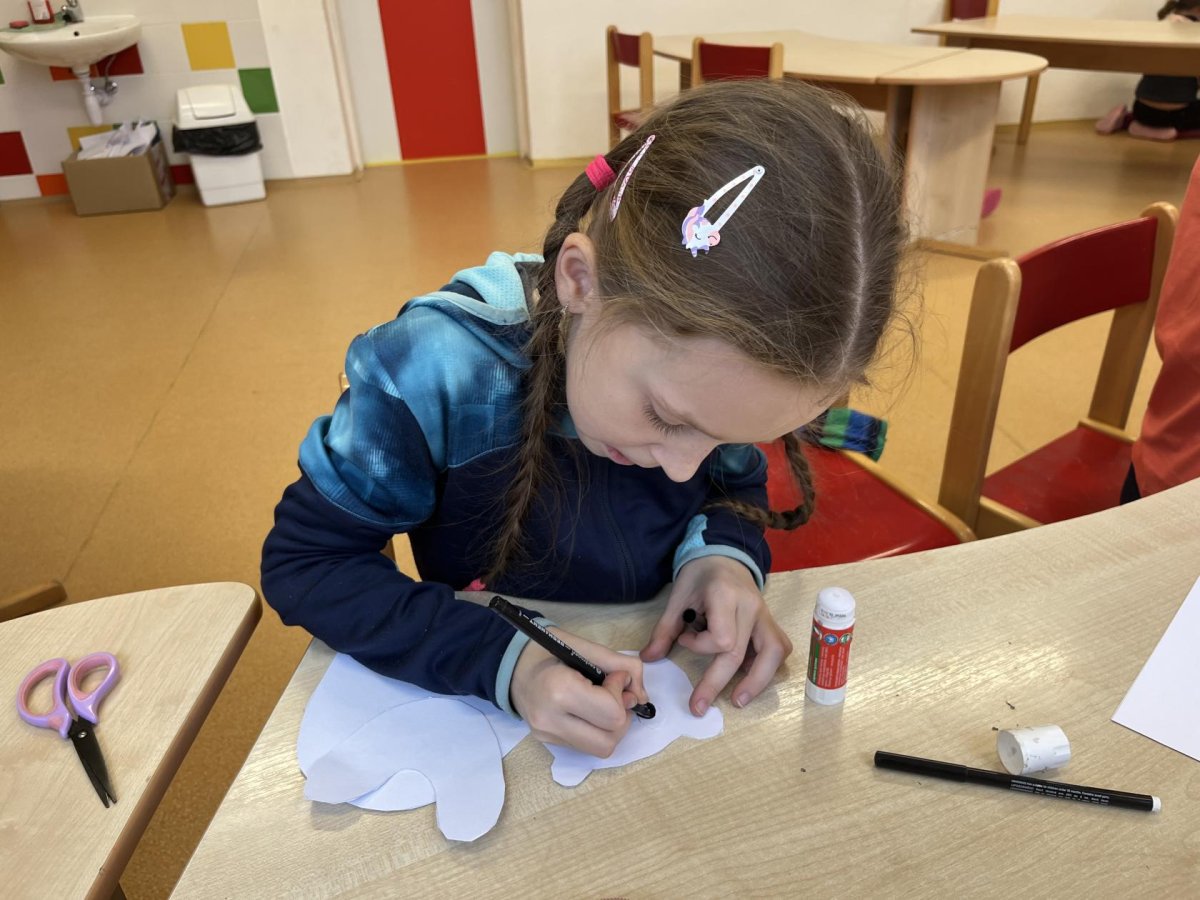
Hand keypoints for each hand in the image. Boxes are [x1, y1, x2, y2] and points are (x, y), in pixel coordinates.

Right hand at [510, 627, 647, 756]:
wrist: (509, 664)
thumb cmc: (547, 649)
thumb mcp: (584, 646)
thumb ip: (620, 665)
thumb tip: (642, 696)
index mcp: (559, 691)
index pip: (611, 713)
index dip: (622, 693)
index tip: (615, 676)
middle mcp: (550, 720)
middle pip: (609, 740)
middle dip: (621, 717)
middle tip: (614, 694)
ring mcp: (547, 735)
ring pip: (601, 749)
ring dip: (612, 728)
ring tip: (604, 704)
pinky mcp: (548, 743)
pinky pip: (586, 746)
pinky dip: (597, 730)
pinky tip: (589, 711)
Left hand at [641, 555, 792, 714]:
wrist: (724, 555)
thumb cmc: (699, 575)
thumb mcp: (678, 596)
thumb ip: (665, 628)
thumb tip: (649, 659)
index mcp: (725, 595)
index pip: (722, 638)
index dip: (700, 647)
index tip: (684, 638)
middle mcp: (751, 606)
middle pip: (740, 654)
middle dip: (717, 683)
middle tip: (697, 706)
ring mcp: (765, 614)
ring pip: (773, 654)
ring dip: (757, 681)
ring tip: (738, 700)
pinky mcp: (771, 622)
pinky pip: (780, 648)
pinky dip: (769, 667)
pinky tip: (752, 676)